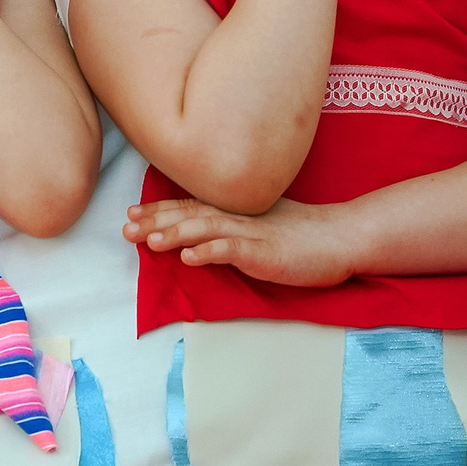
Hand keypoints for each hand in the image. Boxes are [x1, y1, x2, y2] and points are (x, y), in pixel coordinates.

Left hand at [124, 196, 355, 286]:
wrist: (340, 238)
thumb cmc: (299, 234)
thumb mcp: (258, 224)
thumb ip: (230, 225)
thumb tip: (199, 233)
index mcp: (233, 210)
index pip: (189, 206)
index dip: (158, 210)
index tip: (130, 214)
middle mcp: (237, 216)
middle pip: (189, 215)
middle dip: (155, 221)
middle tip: (126, 228)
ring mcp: (251, 232)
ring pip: (206, 228)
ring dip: (176, 234)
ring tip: (149, 241)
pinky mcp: (266, 251)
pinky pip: (234, 250)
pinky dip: (210, 252)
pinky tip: (189, 259)